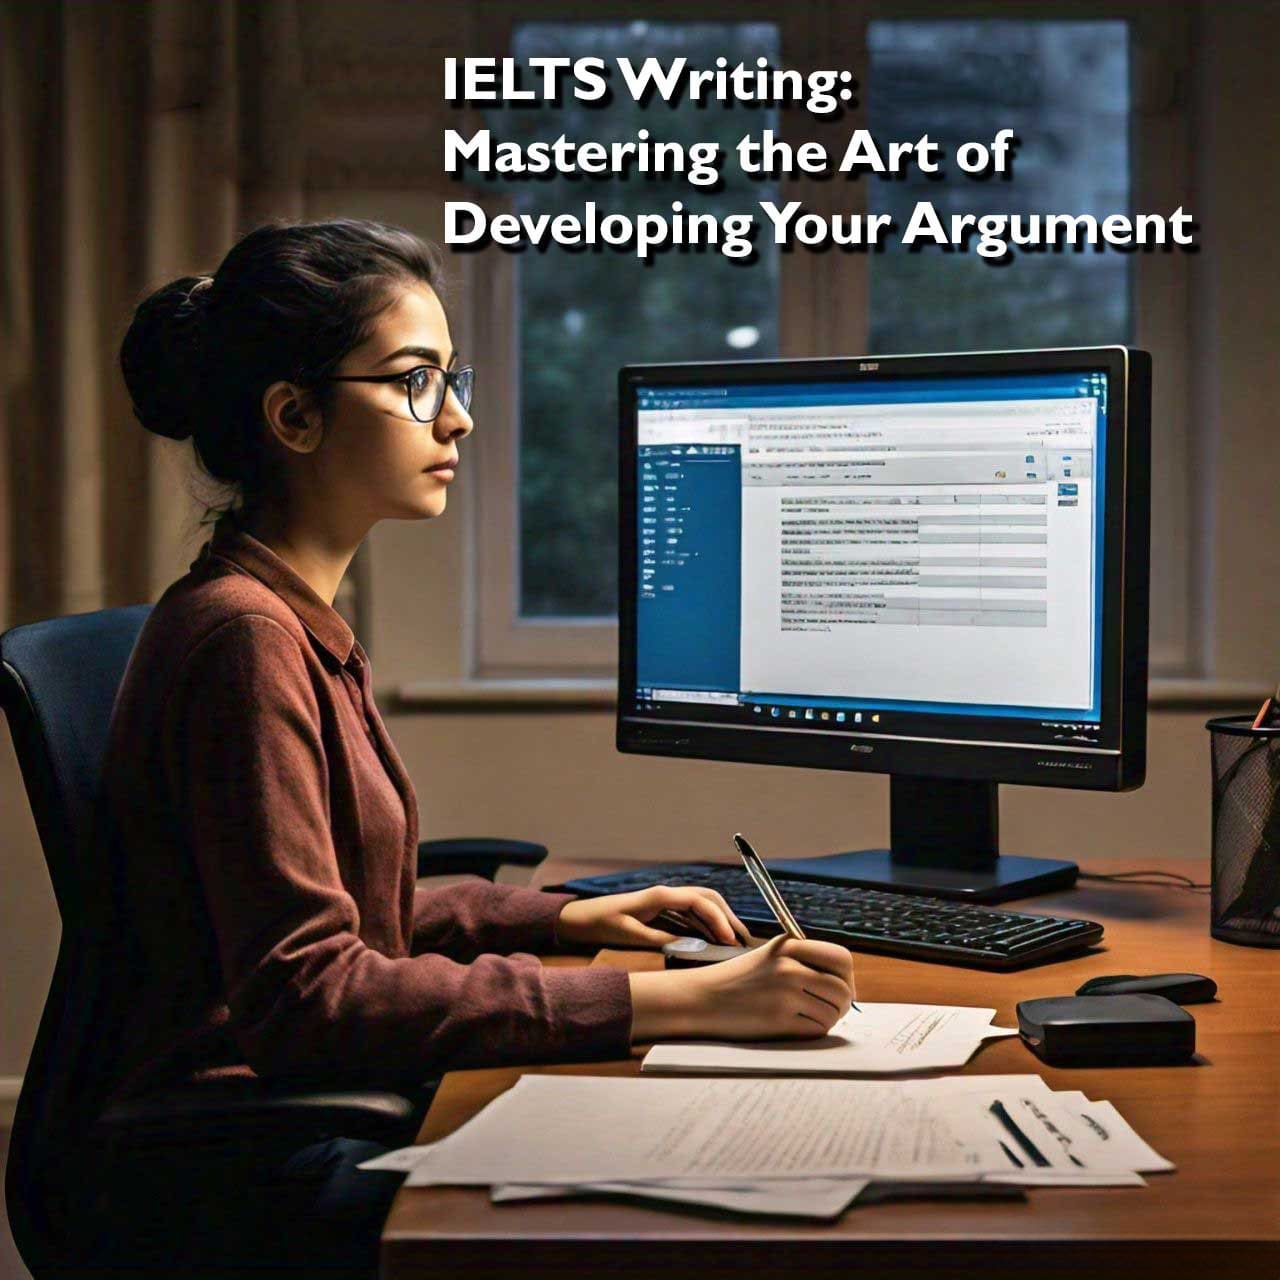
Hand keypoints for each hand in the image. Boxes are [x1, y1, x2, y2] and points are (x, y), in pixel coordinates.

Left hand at [554, 885, 748, 949]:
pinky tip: (714, 939)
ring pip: (701, 904)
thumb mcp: (630, 935)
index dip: (719, 920)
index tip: (730, 940)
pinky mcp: (662, 909)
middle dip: (727, 916)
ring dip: (719, 920)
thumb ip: (660, 940)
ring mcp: (665, 900)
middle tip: (743, 939)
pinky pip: (691, 914)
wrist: (579, 918)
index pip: (699, 902)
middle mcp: (666, 893)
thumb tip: (689, 947)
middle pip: (707, 898)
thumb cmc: (601, 923)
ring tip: (735, 941)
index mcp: (660, 895)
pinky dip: (706, 924)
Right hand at [628, 935, 855, 1042]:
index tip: (840, 988)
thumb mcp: (770, 956)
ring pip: (833, 1013)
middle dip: (841, 1005)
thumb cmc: (738, 980)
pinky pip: (816, 1030)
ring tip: (806, 1017)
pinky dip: (811, 1032)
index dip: (847, 977)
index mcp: (790, 945)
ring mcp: (785, 992)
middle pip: (843, 990)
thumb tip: (845, 986)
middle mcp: (790, 966)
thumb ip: (804, 962)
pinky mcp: (779, 1019)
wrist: (702, 997)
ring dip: (826, 1020)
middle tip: (828, 1010)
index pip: (842, 958)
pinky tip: (793, 1025)